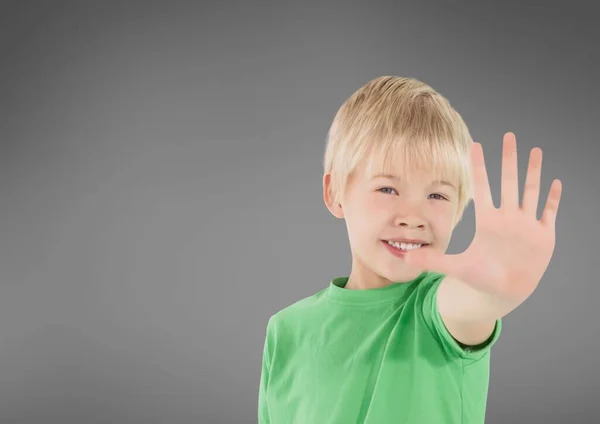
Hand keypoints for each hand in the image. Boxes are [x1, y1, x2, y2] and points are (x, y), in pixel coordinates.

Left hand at [405, 132, 562, 303]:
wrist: (501, 293)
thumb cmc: (479, 278)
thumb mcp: (455, 267)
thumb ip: (431, 261)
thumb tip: (403, 258)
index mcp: (487, 221)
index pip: (482, 188)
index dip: (479, 167)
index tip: (475, 145)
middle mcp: (507, 218)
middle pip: (509, 182)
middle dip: (509, 159)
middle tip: (509, 135)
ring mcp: (526, 225)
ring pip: (531, 192)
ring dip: (534, 172)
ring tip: (535, 150)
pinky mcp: (543, 237)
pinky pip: (549, 213)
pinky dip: (553, 199)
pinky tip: (555, 182)